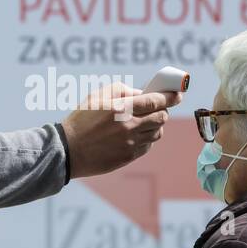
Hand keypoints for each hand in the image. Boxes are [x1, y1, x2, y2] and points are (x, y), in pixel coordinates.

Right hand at [60, 83, 180, 179]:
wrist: (68, 150)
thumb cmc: (81, 119)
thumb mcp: (97, 96)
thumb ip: (122, 91)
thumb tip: (142, 94)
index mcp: (122, 108)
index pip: (156, 101)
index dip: (170, 96)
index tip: (178, 94)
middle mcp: (130, 126)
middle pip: (162, 117)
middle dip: (162, 110)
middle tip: (155, 108)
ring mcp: (130, 143)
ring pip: (157, 133)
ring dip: (154, 125)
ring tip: (142, 122)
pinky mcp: (128, 156)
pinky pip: (148, 146)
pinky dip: (146, 139)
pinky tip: (134, 135)